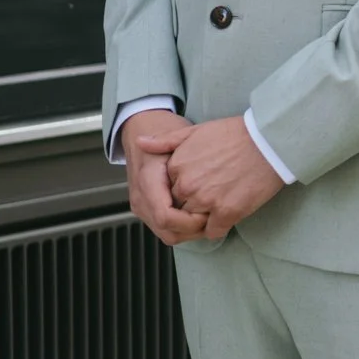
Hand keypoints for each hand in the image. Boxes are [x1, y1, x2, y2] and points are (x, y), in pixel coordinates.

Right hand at [124, 109, 206, 246]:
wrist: (141, 125)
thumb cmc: (162, 128)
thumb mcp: (178, 135)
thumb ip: (189, 155)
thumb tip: (198, 173)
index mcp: (148, 181)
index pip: (166, 216)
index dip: (189, 222)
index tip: (209, 215)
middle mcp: (141, 197)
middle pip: (168, 231)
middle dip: (194, 231)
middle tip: (217, 221)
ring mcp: (141, 205)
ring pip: (168, 234)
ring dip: (191, 232)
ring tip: (212, 220)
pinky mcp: (147, 208)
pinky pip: (165, 228)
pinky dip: (184, 228)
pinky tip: (200, 218)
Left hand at [138, 114, 285, 240]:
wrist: (270, 141)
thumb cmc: (236, 134)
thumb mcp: (197, 131)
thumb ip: (166, 140)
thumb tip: (141, 143)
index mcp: (177, 166)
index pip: (169, 189)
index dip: (184, 188)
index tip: (200, 182)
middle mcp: (188, 185)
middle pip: (180, 207)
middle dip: (192, 205)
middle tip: (212, 194)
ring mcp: (207, 201)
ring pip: (194, 221)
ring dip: (204, 219)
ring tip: (220, 205)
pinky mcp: (227, 212)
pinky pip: (214, 231)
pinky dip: (219, 227)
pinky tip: (228, 215)